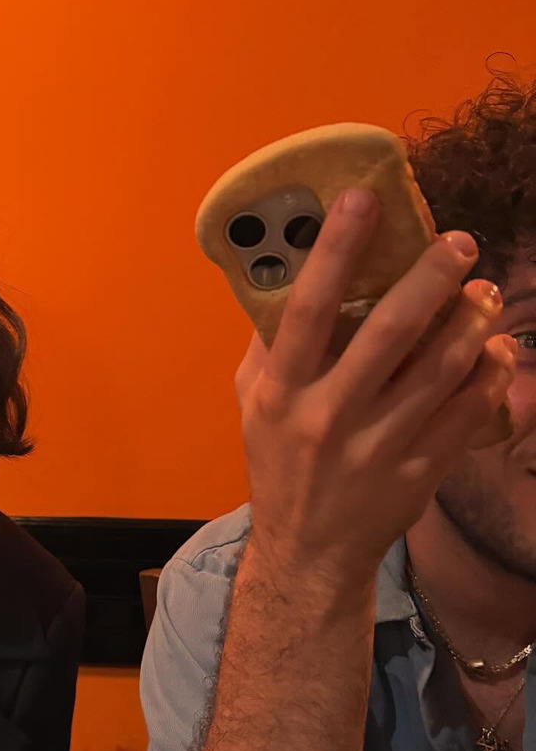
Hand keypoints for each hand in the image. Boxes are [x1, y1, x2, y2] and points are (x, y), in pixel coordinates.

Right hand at [240, 189, 515, 588]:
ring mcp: (378, 446)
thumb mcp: (252, 404)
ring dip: (473, 321)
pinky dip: (490, 376)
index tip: (361, 199)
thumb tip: (289, 273)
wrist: (308, 551)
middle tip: (460, 243)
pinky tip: (497, 350)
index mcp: (282, 392)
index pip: (309, 308)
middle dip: (431, 277)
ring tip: (485, 292)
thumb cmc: (279, 464)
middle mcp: (329, 415)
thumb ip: (270, 345)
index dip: (334, 249)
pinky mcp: (419, 471)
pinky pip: (467, 412)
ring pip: (442, 369)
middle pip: (390, 332)